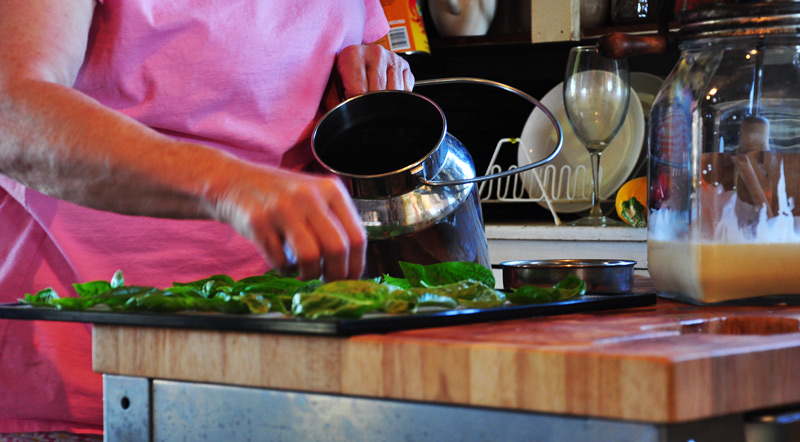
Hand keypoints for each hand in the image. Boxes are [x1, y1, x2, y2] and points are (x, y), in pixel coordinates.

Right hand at [214, 166, 366, 281]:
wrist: (233, 181)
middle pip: (337, 249)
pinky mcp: (258, 222)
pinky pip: (281, 260)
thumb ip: (334, 222)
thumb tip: (352, 265)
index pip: (357, 236)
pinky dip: (285, 269)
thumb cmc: (280, 195)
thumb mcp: (314, 196)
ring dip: (310, 274)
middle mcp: (309, 196)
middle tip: (329, 283)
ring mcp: (282, 208)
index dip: (356, 265)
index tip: (351, 278)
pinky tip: (283, 260)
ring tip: (306, 274)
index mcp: (331, 190)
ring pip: (311, 257)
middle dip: (337, 274)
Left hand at [323, 43, 414, 109]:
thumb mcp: (332, 88)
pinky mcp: (405, 65)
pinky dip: (397, 98)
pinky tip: (385, 93)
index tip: (351, 103)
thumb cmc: (343, 75)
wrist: (355, 59)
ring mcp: (392, 58)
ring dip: (385, 102)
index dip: (354, 103)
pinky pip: (406, 90)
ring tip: (372, 97)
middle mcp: (375, 53)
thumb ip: (334, 103)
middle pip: (378, 92)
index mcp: (353, 54)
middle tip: (362, 103)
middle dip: (370, 104)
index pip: (359, 90)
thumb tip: (337, 121)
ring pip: (394, 92)